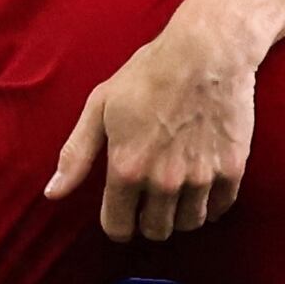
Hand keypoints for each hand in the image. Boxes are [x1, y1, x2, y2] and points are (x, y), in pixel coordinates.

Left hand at [46, 3, 263, 241]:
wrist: (206, 53)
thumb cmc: (148, 75)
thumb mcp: (99, 106)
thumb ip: (75, 155)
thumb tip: (53, 194)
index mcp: (127, 168)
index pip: (118, 226)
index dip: (117, 224)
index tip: (122, 214)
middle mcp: (164, 181)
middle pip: (155, 231)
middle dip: (148, 222)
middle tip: (150, 203)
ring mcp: (201, 177)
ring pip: (189, 224)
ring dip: (180, 216)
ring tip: (177, 196)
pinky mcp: (231, 169)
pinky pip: (220, 208)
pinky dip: (210, 204)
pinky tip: (202, 187)